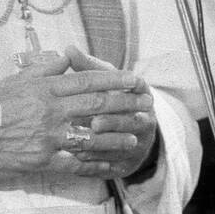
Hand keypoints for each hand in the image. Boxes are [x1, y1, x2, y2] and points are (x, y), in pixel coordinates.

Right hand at [0, 52, 153, 183]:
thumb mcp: (15, 80)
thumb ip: (44, 68)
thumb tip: (66, 55)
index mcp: (45, 89)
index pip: (88, 81)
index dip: (115, 80)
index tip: (135, 79)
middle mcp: (51, 111)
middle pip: (96, 105)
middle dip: (125, 104)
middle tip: (146, 104)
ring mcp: (49, 137)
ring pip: (92, 135)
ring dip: (117, 136)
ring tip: (136, 136)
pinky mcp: (43, 161)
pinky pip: (76, 163)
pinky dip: (95, 164)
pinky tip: (111, 165)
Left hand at [65, 47, 158, 178]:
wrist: (127, 135)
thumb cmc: (110, 100)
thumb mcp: (104, 81)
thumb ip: (87, 67)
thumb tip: (68, 49)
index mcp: (142, 96)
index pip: (139, 89)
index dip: (127, 89)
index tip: (111, 89)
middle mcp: (145, 119)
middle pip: (133, 120)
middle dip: (114, 121)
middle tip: (96, 122)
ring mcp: (138, 143)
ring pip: (124, 145)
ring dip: (104, 145)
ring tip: (83, 145)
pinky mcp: (127, 163)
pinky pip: (113, 165)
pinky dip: (97, 163)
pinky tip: (80, 160)